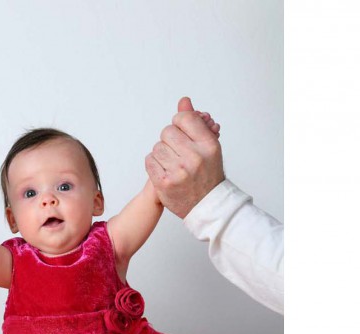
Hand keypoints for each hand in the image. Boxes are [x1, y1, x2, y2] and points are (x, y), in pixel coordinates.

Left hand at [145, 96, 224, 218]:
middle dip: (171, 140)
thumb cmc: (208, 174)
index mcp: (209, 145)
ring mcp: (179, 171)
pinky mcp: (164, 183)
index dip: (181, 124)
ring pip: (157, 146)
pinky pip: (150, 160)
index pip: (184, 118)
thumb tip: (184, 101)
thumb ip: (195, 122)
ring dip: (163, 153)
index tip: (185, 135)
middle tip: (181, 153)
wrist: (208, 206)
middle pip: (167, 131)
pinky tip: (167, 171)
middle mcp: (195, 157)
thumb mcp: (208, 146)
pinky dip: (155, 164)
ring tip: (175, 164)